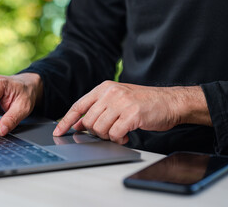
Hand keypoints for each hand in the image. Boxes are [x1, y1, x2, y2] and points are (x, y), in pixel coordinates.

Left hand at [53, 81, 211, 144]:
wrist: (169, 101)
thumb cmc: (143, 102)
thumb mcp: (117, 100)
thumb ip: (98, 109)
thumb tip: (78, 125)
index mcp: (104, 88)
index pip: (78, 105)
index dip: (66, 120)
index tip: (58, 132)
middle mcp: (110, 93)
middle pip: (88, 121)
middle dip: (96, 132)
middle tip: (110, 131)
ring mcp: (121, 103)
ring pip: (99, 129)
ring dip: (108, 136)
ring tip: (120, 132)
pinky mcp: (132, 114)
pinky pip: (114, 134)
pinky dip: (119, 138)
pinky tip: (127, 135)